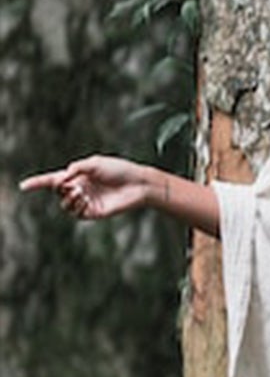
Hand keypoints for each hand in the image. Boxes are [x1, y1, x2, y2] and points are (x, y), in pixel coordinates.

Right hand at [18, 155, 159, 221]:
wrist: (138, 183)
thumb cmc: (119, 170)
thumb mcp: (95, 163)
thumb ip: (76, 168)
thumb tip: (63, 178)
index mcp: (78, 175)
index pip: (53, 180)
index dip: (38, 183)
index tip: (23, 186)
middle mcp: (81, 189)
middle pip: (58, 191)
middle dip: (59, 187)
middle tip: (70, 183)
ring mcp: (87, 201)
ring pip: (65, 204)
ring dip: (67, 198)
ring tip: (79, 191)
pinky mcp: (94, 212)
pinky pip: (76, 213)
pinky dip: (75, 206)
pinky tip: (83, 198)